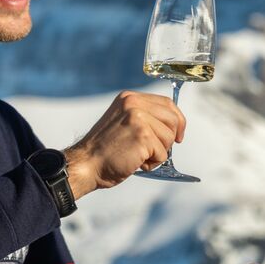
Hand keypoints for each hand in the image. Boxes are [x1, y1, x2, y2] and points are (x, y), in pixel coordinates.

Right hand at [63, 91, 185, 197]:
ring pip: (169, 137)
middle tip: (153, 151)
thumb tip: (173, 125)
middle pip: (172, 119)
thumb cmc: (105, 150)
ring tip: (137, 156)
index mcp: (129, 98)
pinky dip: (152, 163)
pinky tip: (135, 162)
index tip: (178, 134)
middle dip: (169, 138)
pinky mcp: (142, 136)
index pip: (167, 103)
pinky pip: (162, 154)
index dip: (177, 120)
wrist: (86, 164)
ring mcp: (138, 118)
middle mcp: (134, 104)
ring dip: (158, 153)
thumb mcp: (123, 122)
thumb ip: (144, 117)